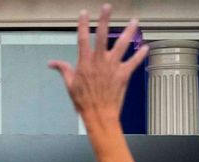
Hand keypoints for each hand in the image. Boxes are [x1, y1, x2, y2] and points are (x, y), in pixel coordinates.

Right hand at [48, 5, 148, 123]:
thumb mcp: (70, 85)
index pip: (83, 39)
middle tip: (108, 7)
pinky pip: (134, 62)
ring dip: (129, 32)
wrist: (99, 113)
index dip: (83, 25)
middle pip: (103, 36)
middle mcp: (100, 61)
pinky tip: (146, 47)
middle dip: (105, 20)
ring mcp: (113, 66)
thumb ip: (63, 70)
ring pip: (122, 45)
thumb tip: (51, 63)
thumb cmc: (82, 101)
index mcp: (85, 62)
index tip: (84, 13)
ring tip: (134, 21)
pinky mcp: (124, 74)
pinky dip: (140, 54)